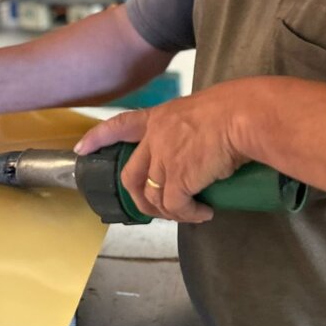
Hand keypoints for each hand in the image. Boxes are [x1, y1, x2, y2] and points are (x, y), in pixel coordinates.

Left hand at [74, 85, 247, 223]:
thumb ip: (190, 130)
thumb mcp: (202, 112)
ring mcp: (164, 160)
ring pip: (153, 197)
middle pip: (131, 174)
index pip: (121, 125)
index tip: (82, 149)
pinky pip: (175, 207)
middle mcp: (155, 138)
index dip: (99, 137)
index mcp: (159, 118)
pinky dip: (189, 215)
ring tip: (191, 212)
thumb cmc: (234, 109)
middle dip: (139, 197)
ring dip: (170, 211)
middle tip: (155, 208)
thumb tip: (201, 151)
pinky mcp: (178, 179)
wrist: (243, 116)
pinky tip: (203, 214)